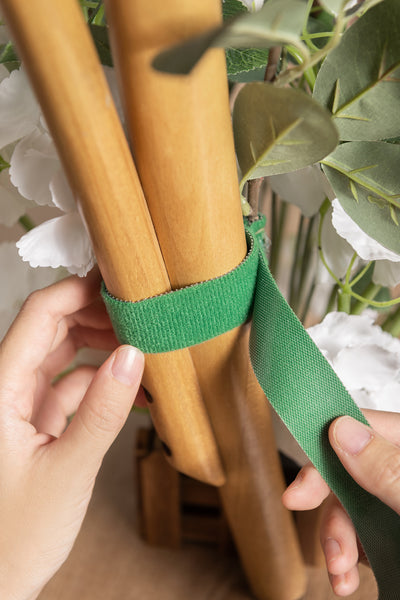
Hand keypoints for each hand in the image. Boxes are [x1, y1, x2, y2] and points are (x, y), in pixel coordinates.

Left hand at [0, 271, 143, 599]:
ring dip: (101, 348)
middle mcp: (7, 389)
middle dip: (96, 316)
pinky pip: (71, 387)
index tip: (117, 279)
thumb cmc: (15, 537)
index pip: (38, 315)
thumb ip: (102, 411)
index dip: (77, 290)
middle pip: (51, 328)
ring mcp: (22, 406)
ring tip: (142, 347)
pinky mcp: (37, 424)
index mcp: (0, 390)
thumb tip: (133, 357)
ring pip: (62, 355)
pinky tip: (132, 389)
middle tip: (140, 313)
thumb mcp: (68, 471)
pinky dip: (101, 383)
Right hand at [283, 410, 399, 595]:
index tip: (300, 487)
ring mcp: (396, 502)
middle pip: (350, 472)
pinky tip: (347, 576)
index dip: (325, 452)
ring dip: (335, 541)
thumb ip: (390, 469)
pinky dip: (349, 556)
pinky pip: (364, 534)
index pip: (364, 427)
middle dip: (330, 509)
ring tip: (339, 571)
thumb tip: (343, 431)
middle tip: (312, 530)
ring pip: (353, 506)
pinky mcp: (395, 531)